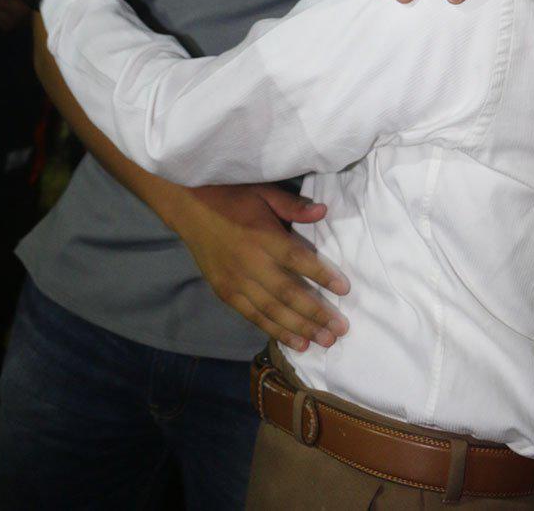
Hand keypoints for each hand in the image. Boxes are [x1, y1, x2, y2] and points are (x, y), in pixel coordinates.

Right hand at [173, 183, 350, 352]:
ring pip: (272, 310)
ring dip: (299, 328)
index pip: (298, 259)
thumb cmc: (231, 196)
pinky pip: (253, 316)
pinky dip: (274, 330)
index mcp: (263, 235)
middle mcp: (250, 263)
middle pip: (288, 292)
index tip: (345, 289)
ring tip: (324, 341)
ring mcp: (236, 281)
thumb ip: (292, 205)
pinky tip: (295, 342)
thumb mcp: (263, 191)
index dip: (322, 275)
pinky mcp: (225, 292)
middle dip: (316, 313)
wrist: (188, 207)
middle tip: (340, 328)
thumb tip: (323, 211)